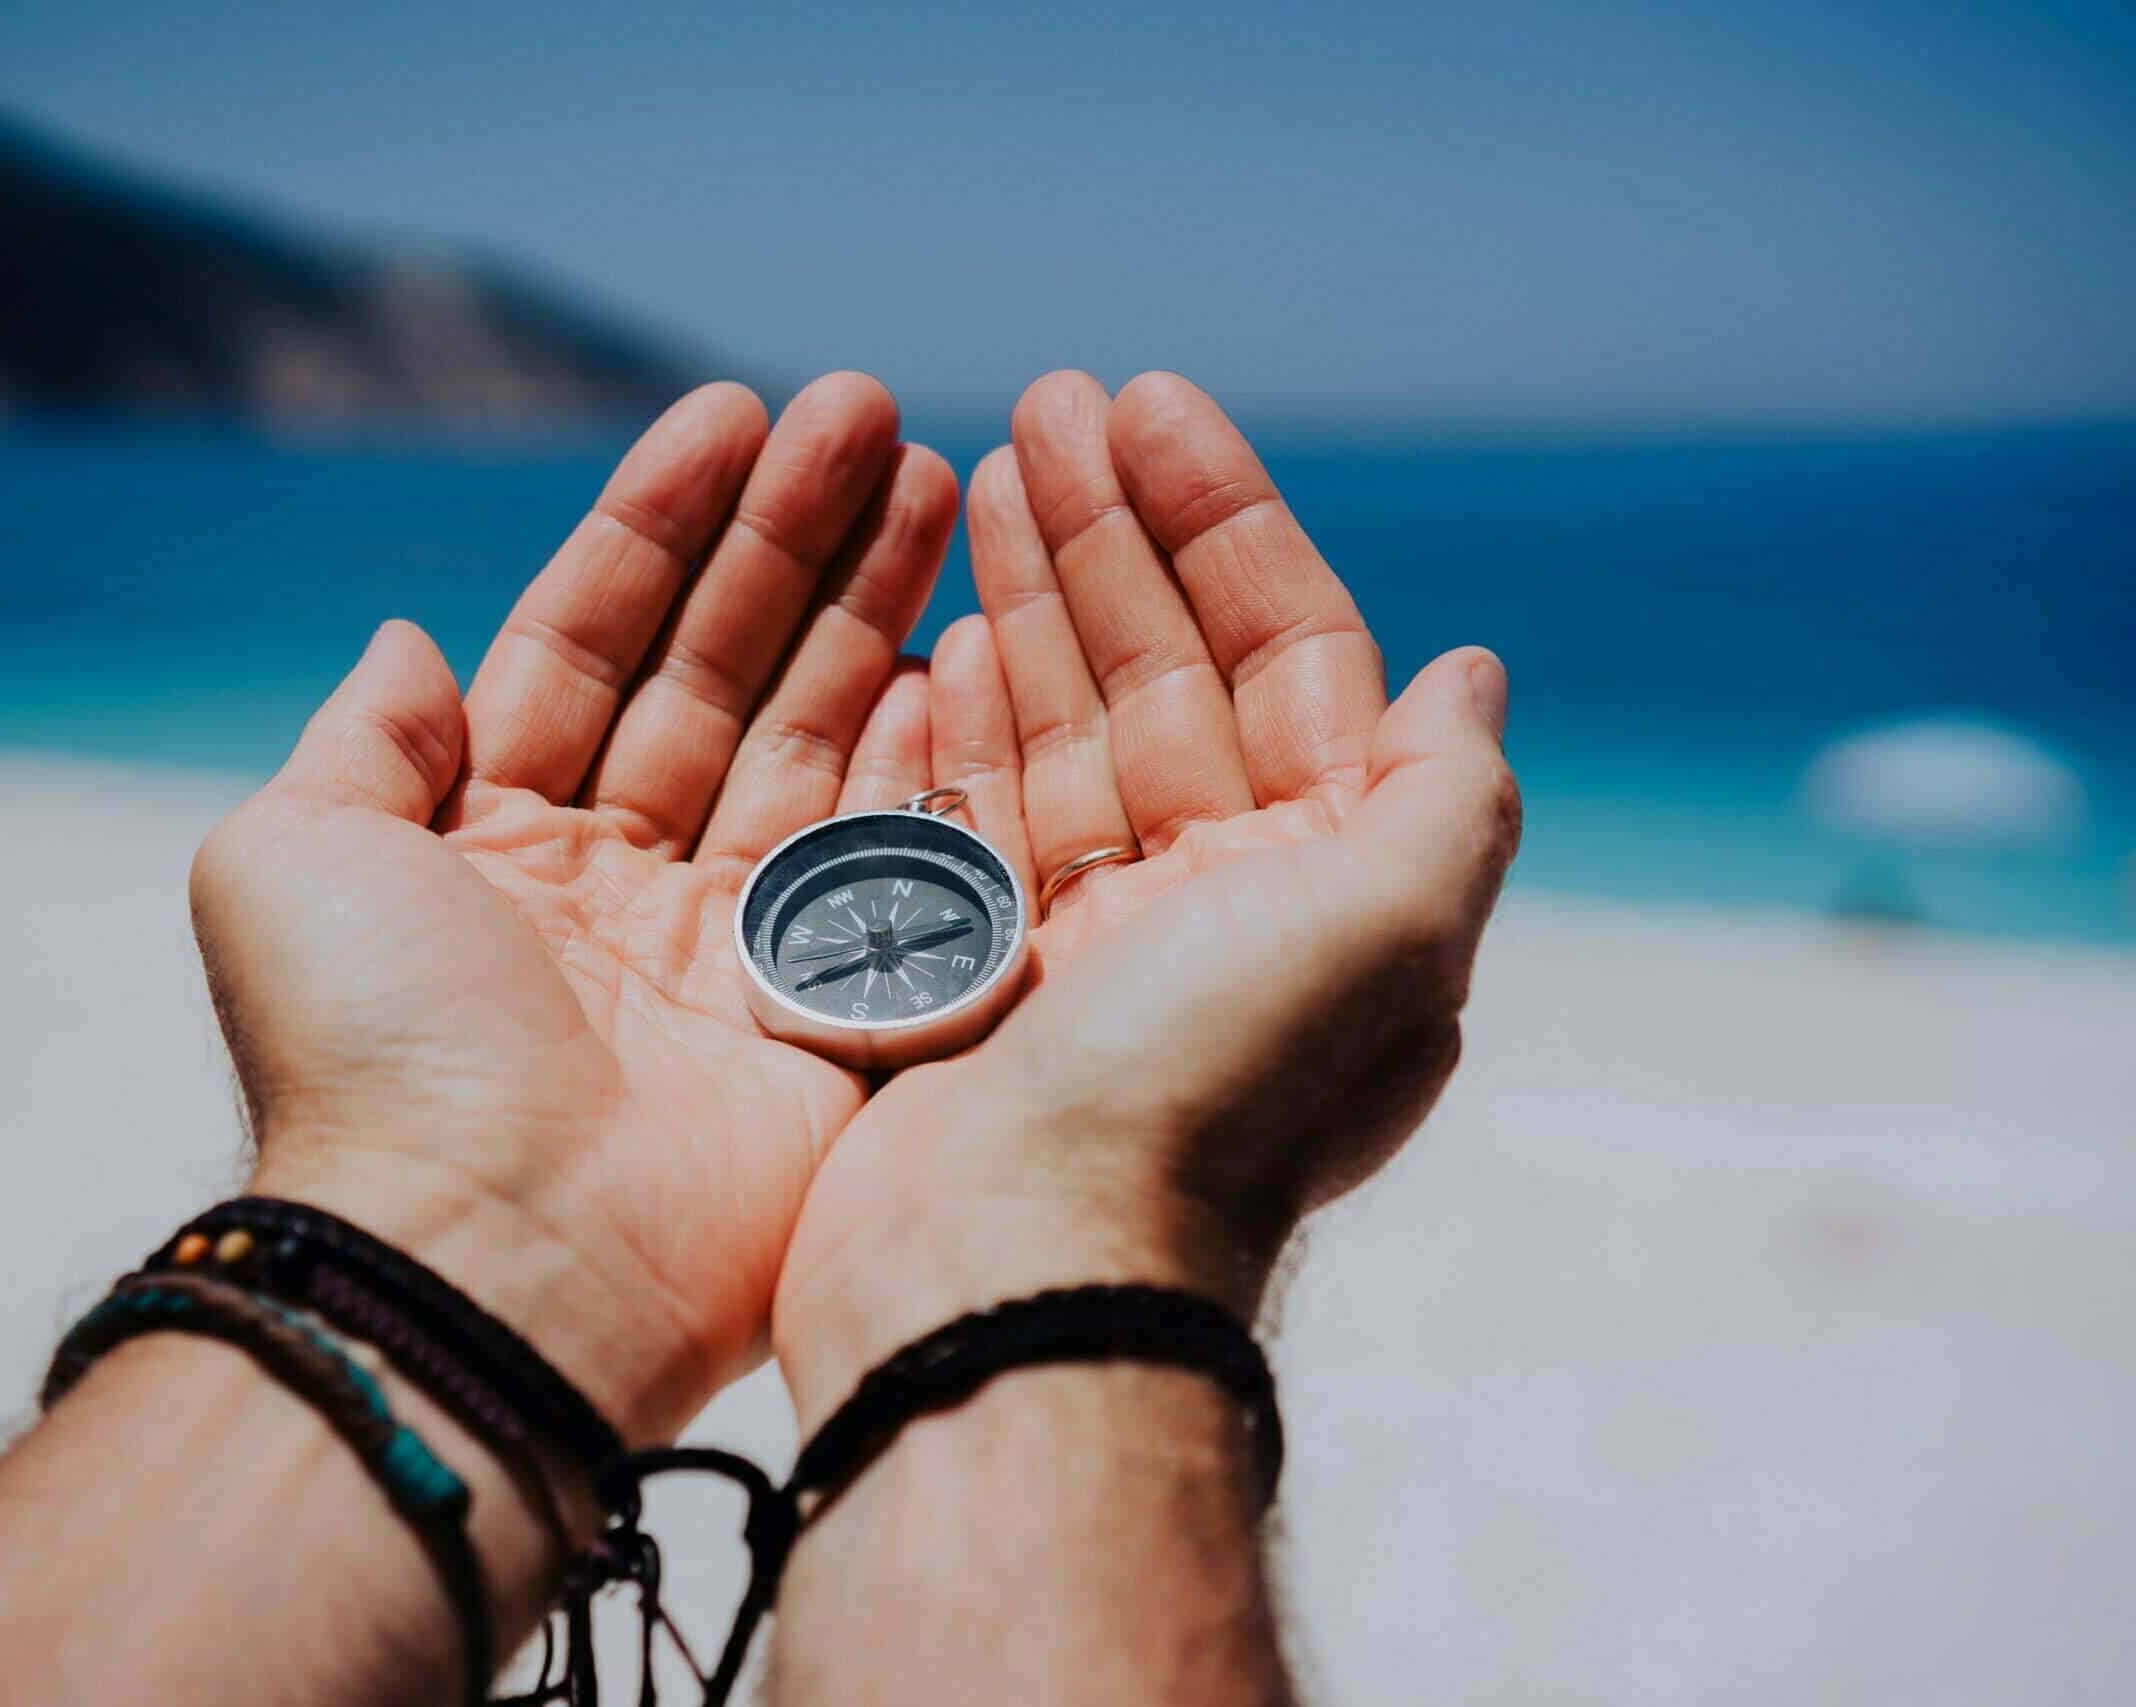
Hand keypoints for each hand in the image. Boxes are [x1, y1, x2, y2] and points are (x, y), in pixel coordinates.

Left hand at [187, 374, 957, 1441]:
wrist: (483, 1258)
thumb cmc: (370, 1052)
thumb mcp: (292, 856)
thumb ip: (365, 738)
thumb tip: (410, 637)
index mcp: (492, 838)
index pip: (590, 640)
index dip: (659, 523)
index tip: (732, 410)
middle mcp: (615, 882)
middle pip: (718, 669)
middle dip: (791, 537)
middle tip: (869, 414)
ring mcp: (727, 949)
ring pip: (811, 739)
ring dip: (871, 606)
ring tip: (939, 474)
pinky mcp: (824, 1021)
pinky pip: (886, 858)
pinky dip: (925, 746)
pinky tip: (962, 633)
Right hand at [774, 371, 1521, 1409]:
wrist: (1020, 1276)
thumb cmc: (1206, 1096)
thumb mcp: (1386, 928)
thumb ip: (1447, 792)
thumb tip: (1473, 670)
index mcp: (1318, 884)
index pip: (1282, 658)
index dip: (1226, 522)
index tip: (1149, 406)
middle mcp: (1208, 906)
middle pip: (1159, 674)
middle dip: (1107, 532)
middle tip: (1042, 402)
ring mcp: (1081, 944)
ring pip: (1058, 730)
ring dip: (1023, 596)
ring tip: (970, 468)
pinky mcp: (969, 980)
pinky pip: (965, 818)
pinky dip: (953, 719)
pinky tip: (933, 628)